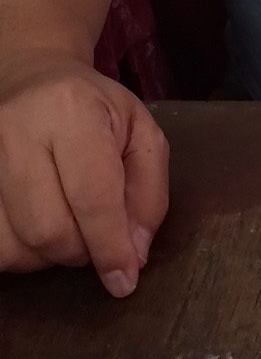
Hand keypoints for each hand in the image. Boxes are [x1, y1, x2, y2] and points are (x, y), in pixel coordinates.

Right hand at [0, 55, 169, 294]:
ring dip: (46, 255)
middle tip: (95, 239)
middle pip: (48, 229)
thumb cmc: (94, 110)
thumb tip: (134, 254)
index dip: (111, 248)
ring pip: (13, 244)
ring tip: (65, 228)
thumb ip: (149, 195)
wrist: (31, 78)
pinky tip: (34, 229)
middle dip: (80, 251)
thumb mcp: (141, 135)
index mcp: (71, 110)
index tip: (124, 280)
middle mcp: (16, 128)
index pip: (92, 197)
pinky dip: (18, 250)